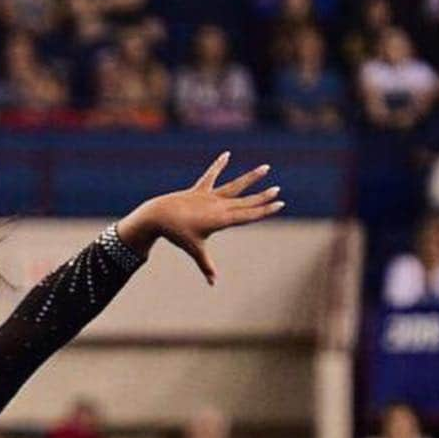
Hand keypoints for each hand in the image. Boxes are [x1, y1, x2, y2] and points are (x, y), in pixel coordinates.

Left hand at [121, 153, 283, 284]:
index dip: (265, 210)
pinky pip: (211, 175)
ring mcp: (209, 196)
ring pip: (234, 185)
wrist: (159, 216)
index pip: (248, 215)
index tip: (279, 204)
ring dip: (250, 177)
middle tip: (278, 190)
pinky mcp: (199, 190)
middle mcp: (218, 205)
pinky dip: (218, 165)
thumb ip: (206, 266)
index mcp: (221, 220)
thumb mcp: (194, 250)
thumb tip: (213, 283)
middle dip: (263, 196)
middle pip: (245, 201)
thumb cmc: (178, 235)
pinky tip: (227, 154)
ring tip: (266, 167)